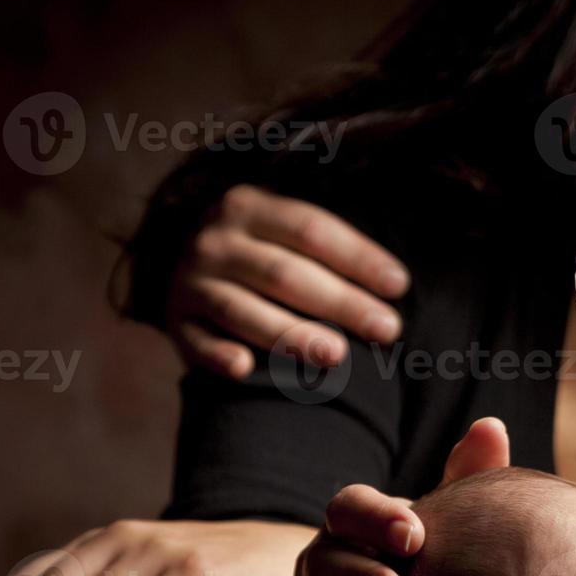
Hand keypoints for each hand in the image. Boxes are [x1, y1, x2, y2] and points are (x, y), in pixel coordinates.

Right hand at [167, 185, 410, 377]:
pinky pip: (196, 342)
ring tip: (336, 355)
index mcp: (248, 207)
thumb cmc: (265, 254)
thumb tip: (396, 284)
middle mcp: (215, 242)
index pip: (311, 230)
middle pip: (285, 273)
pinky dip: (218, 355)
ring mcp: (190, 283)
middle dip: (341, 302)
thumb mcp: (285, 232)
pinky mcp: (175, 324)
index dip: (358, 258)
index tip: (399, 285)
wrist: (187, 269)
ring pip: (242, 310)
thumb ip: (328, 249)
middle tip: (387, 329)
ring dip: (291, 333)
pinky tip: (245, 368)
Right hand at [288, 416, 509, 575]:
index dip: (376, 518)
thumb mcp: (447, 516)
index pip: (350, 506)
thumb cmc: (432, 555)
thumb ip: (466, 475)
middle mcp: (326, 556)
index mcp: (355, 521)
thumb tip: (491, 428)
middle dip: (360, 572)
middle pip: (324, 556)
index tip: (415, 535)